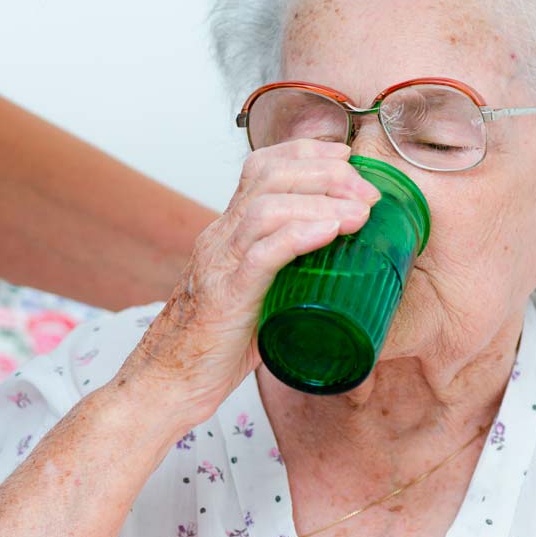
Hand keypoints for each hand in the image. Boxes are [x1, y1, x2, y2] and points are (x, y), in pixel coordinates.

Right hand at [118, 139, 378, 433]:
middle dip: (326, 173)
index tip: (347, 159)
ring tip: (361, 212)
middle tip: (368, 192)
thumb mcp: (254, 296)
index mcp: (227, 232)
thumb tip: (339, 272)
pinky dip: (299, 235)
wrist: (167, 385)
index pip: (261, 166)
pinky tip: (331, 231)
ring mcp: (219, 264)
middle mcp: (219, 237)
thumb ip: (284, 276)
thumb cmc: (215, 347)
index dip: (306, 152)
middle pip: (269, 175)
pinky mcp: (224, 297)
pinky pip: (261, 254)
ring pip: (266, 208)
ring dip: (322, 201)